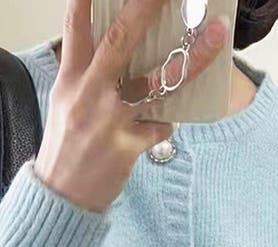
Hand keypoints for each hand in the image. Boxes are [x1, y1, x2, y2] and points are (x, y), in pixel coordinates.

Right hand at [34, 0, 228, 212]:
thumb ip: (85, 70)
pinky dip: (166, 121)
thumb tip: (114, 42)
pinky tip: (160, 124)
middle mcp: (89, 94)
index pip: (76, 24)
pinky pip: (161, 125)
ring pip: (157, 82)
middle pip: (119, 42)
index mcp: (71, 77)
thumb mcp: (64, 100)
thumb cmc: (65, 146)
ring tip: (215, 36)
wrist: (61, 196)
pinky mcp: (128, 147)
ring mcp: (110, 120)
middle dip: (146, 8)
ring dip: (192, 58)